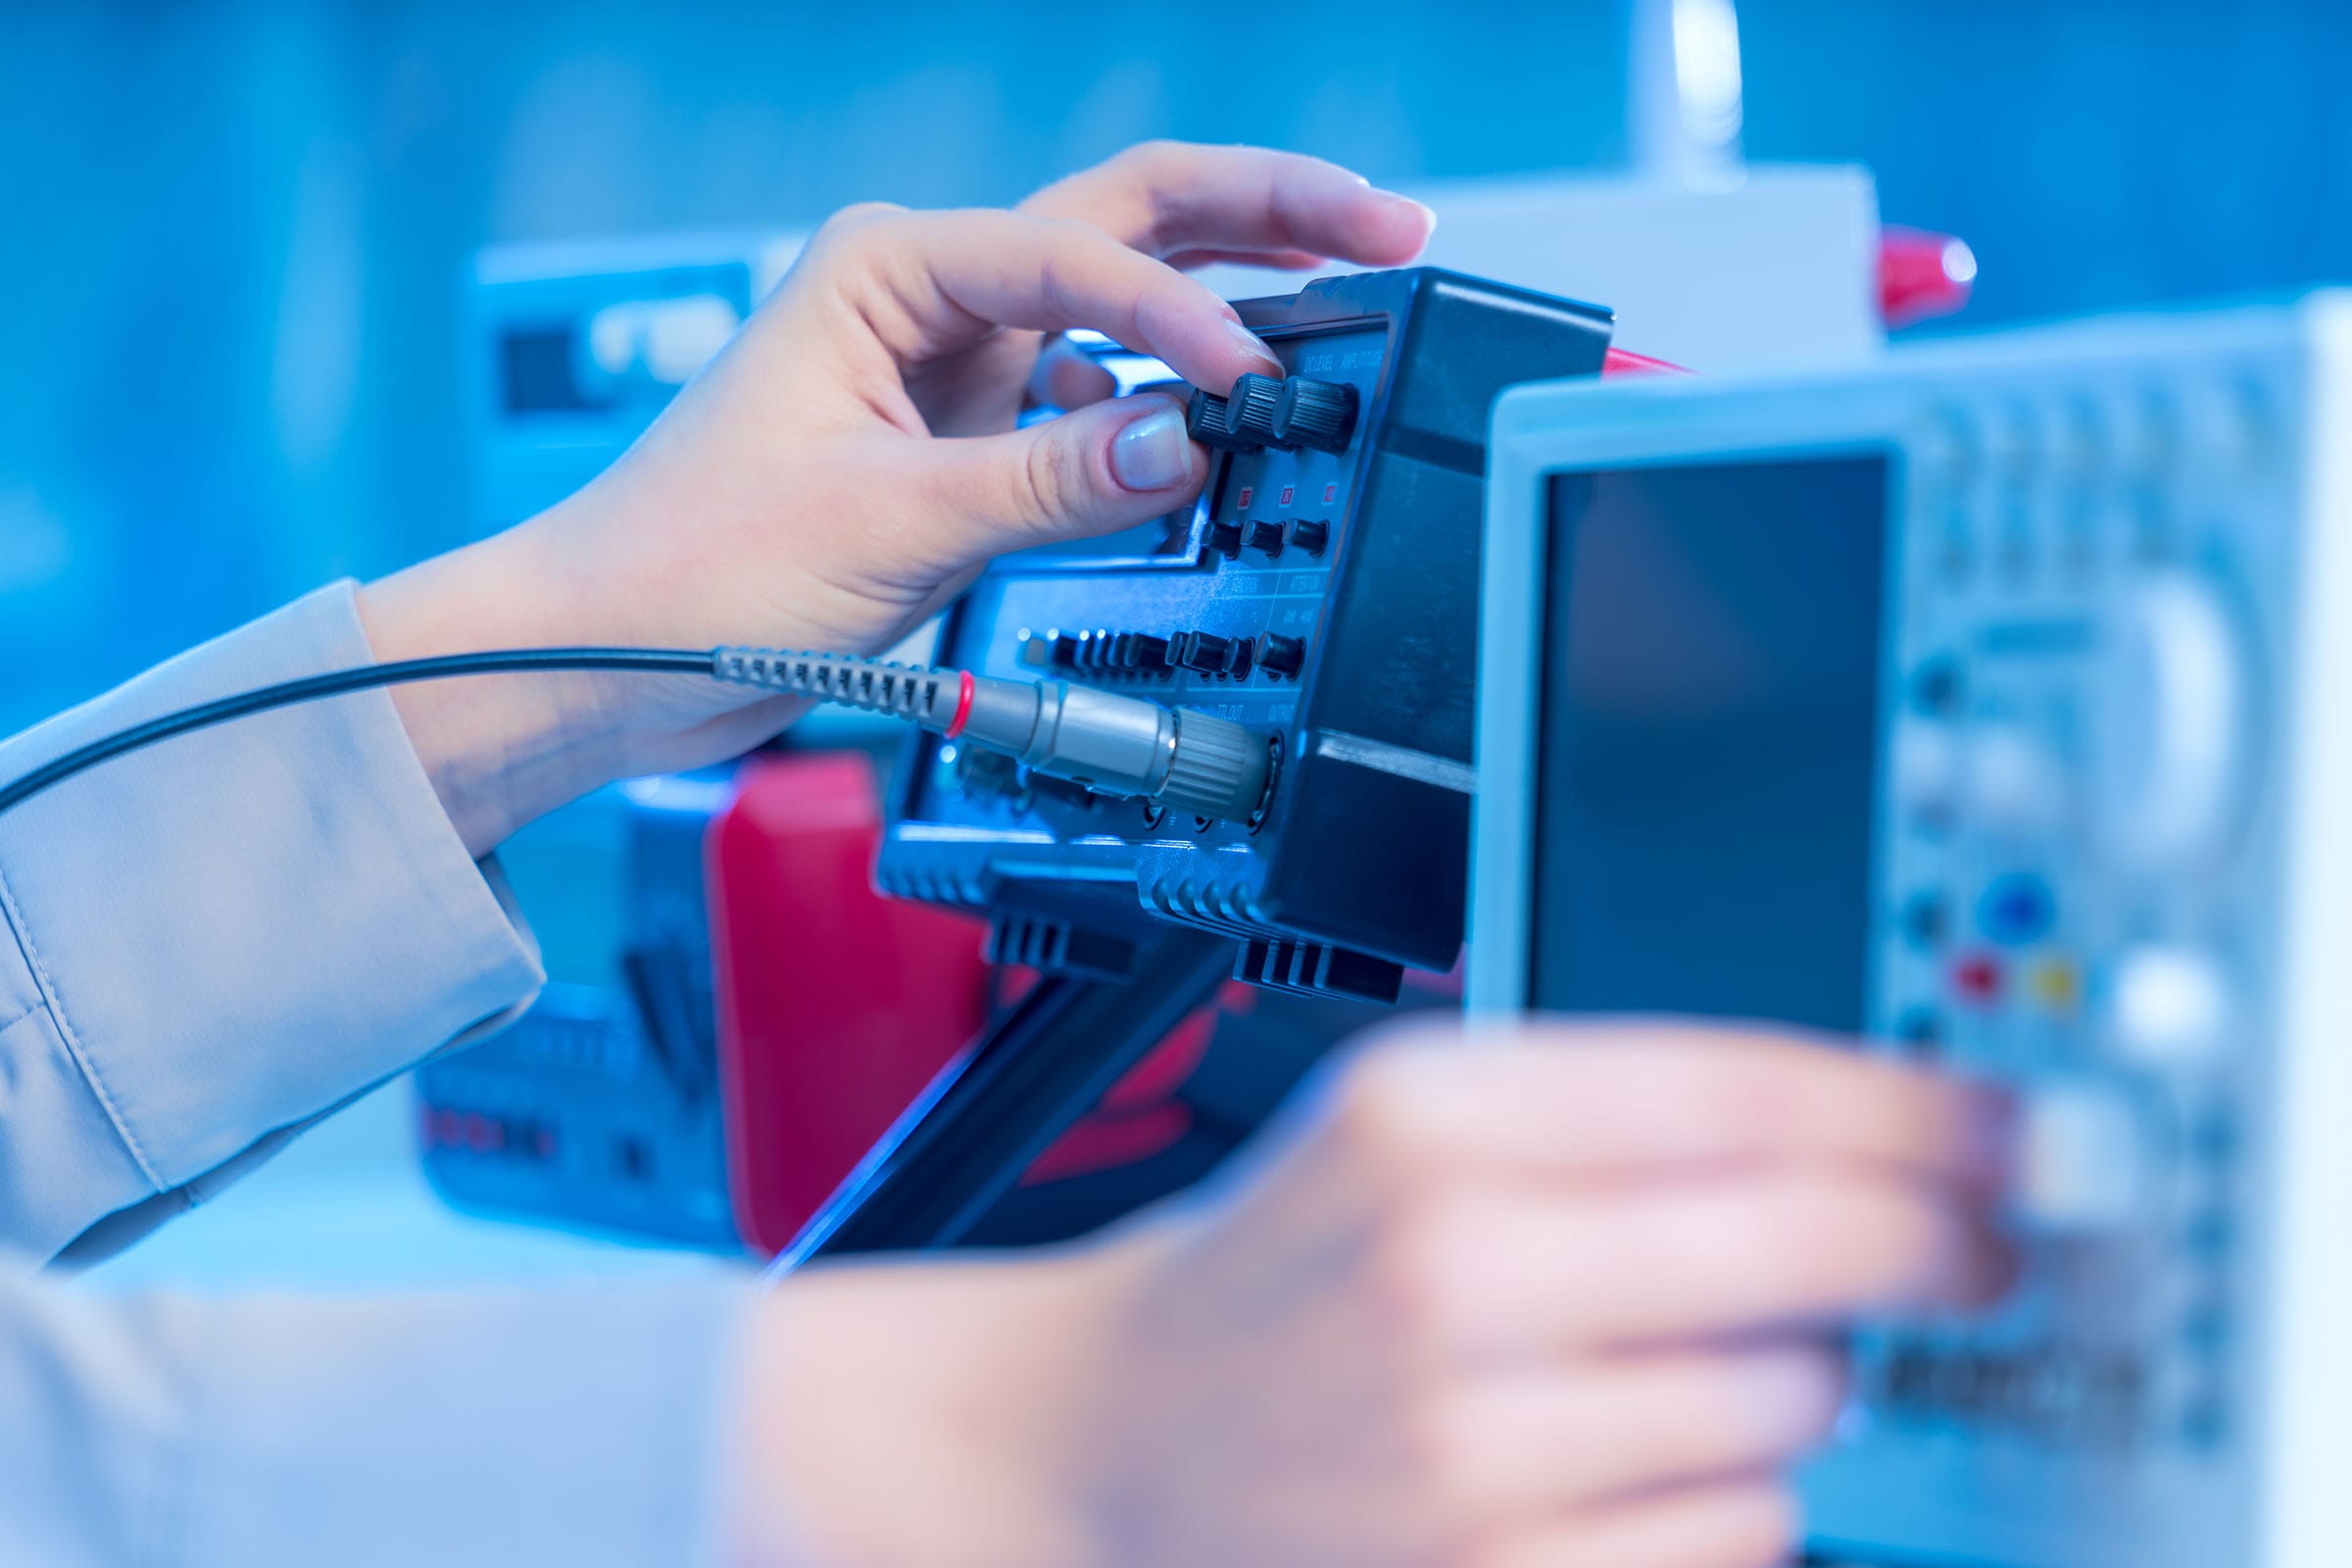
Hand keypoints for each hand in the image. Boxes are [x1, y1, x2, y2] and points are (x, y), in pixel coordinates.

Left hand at [357, 142, 1433, 853]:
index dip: (1184, 316)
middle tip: (1388, 228)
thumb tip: (1192, 437)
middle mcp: (928, 299)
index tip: (1254, 383)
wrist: (605, 657)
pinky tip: (1217, 427)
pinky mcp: (963, 444)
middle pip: (1127, 221)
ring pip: (1120, 304)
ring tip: (1345, 294)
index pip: (1081, 256)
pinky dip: (1161, 411)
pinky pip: (1092, 406)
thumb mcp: (886, 522)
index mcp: (889, 269)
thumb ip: (1051, 480)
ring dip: (1226, 295)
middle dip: (1262, 215)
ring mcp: (952, 368)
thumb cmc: (687, 568)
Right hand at [734, 1021, 2012, 1567]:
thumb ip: (1616, 1102)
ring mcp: (1472, 1448)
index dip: (1921, 1106)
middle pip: (1811, 1248)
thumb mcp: (1403, 1120)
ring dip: (1786, 1389)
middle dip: (1928, 1245)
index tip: (2013, 1126)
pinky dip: (1724, 1504)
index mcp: (1423, 1117)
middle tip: (1967, 1247)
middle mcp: (1447, 1271)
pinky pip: (1740, 1540)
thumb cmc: (1272, 1278)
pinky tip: (1624, 1468)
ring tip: (1669, 1373)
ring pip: (1794, 1411)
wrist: (1111, 1449)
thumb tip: (1868, 1123)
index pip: (1743, 1088)